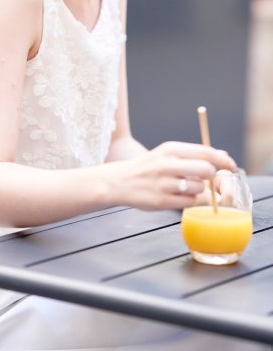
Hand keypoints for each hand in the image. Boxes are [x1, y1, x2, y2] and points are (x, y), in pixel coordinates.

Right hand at [107, 141, 236, 210]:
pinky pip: (190, 203)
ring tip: (185, 187)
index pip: (205, 152)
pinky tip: (179, 196)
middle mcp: (167, 164)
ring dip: (198, 189)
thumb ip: (194, 154)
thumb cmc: (150, 167)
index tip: (231, 166)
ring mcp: (164, 183)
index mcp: (170, 149)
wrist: (121, 181)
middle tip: (205, 178)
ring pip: (199, 188)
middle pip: (206, 170)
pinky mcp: (162, 200)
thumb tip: (223, 156)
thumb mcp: (168, 153)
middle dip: (211, 176)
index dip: (223, 160)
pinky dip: (190, 201)